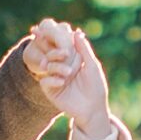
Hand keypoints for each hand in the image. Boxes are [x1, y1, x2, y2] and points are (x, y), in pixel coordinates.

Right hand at [25, 19, 111, 135]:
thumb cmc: (96, 86)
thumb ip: (84, 49)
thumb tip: (77, 32)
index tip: (51, 31)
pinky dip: (52, 80)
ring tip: (68, 73)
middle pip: (51, 54)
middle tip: (64, 54)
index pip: (60, 46)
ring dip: (56, 67)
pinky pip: (45, 81)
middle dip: (55, 52)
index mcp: (70, 58)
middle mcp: (60, 66)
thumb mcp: (92, 65)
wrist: (93, 108)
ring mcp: (54, 77)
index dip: (56, 39)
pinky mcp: (50, 90)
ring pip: (47, 66)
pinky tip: (62, 82)